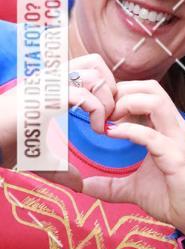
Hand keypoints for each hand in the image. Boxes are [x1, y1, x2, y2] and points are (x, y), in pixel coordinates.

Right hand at [0, 53, 116, 168]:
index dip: (105, 85)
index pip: (89, 65)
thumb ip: (61, 168)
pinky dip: (98, 113)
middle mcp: (50, 78)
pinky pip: (84, 96)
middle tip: (108, 116)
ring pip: (94, 75)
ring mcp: (47, 85)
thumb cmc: (4, 145)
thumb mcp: (39, 156)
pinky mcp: (45, 97)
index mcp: (50, 83)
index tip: (105, 114)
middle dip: (110, 89)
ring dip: (107, 100)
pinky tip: (96, 130)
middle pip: (96, 63)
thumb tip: (79, 185)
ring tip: (102, 123)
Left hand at [67, 80, 184, 239]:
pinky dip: (129, 131)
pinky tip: (112, 135)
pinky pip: (153, 136)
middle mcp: (174, 127)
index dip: (120, 94)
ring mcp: (178, 140)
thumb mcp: (133, 188)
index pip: (146, 92)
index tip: (100, 112)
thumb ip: (109, 184)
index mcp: (166, 128)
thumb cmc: (172, 198)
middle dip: (121, 93)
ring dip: (127, 105)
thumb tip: (81, 185)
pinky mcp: (178, 158)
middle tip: (101, 114)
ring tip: (108, 122)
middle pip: (151, 88)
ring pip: (156, 102)